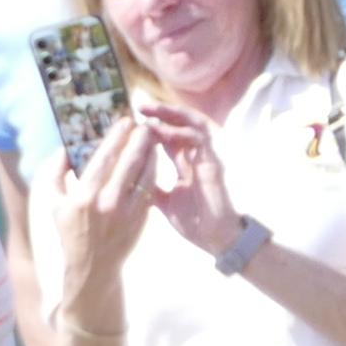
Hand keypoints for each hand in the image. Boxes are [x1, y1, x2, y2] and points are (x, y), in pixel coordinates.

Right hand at [36, 108, 154, 313]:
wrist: (93, 267)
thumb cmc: (71, 234)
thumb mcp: (53, 206)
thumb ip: (53, 176)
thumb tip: (62, 151)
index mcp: (83, 197)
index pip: (104, 158)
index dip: (117, 136)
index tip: (125, 122)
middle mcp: (106, 203)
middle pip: (129, 161)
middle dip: (139, 139)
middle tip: (144, 125)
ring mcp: (126, 211)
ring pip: (144, 172)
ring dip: (151, 152)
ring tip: (152, 139)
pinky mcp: (141, 218)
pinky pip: (151, 187)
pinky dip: (154, 171)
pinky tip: (154, 160)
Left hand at [134, 104, 245, 267]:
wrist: (214, 238)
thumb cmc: (194, 221)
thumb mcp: (164, 203)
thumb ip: (151, 188)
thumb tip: (130, 182)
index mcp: (185, 163)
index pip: (169, 137)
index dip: (153, 127)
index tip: (131, 122)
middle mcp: (198, 155)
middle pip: (181, 124)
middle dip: (162, 113)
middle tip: (139, 107)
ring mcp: (208, 156)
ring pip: (193, 124)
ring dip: (173, 115)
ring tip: (151, 112)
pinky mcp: (215, 163)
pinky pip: (201, 139)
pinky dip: (183, 133)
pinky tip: (165, 132)